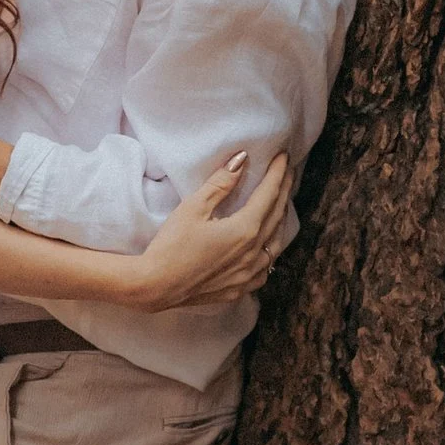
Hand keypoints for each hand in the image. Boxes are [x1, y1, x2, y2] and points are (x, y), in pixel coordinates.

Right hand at [128, 151, 292, 308]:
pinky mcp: (239, 288)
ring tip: (280, 205)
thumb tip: (241, 160)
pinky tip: (266, 247)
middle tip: (288, 173)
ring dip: (280, 221)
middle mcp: (253, 253)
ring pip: (275, 243)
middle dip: (283, 191)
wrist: (156, 287)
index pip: (269, 194)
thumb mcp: (193, 208)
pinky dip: (269, 251)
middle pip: (277, 216)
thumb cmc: (171, 245)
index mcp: (245, 230)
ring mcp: (248, 274)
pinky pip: (265, 268)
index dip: (278, 173)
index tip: (283, 156)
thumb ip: (221, 183)